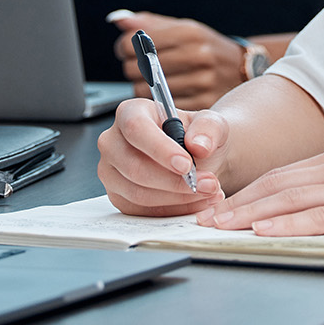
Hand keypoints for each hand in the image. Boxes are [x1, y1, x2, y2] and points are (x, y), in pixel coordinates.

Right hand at [95, 97, 229, 215]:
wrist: (198, 158)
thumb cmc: (197, 137)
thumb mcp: (211, 124)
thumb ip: (208, 129)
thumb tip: (199, 145)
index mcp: (130, 113)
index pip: (136, 129)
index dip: (160, 149)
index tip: (186, 165)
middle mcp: (113, 142)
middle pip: (134, 167)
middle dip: (175, 181)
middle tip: (208, 183)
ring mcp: (112, 172)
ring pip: (138, 193)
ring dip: (178, 198)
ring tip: (208, 192)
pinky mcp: (119, 197)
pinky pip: (142, 211)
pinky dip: (173, 210)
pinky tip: (196, 202)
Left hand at [110, 12, 244, 109]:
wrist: (241, 68)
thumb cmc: (205, 46)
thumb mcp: (183, 28)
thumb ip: (149, 24)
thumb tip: (118, 20)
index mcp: (189, 33)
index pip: (133, 44)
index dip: (125, 48)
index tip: (128, 50)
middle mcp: (198, 55)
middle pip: (136, 69)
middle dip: (134, 68)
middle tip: (142, 68)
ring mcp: (202, 81)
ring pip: (146, 92)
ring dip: (144, 88)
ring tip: (156, 82)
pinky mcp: (202, 104)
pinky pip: (162, 109)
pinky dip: (158, 105)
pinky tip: (166, 96)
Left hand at [199, 147, 323, 237]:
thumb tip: (310, 206)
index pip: (279, 175)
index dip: (245, 191)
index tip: (219, 205)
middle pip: (274, 185)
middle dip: (235, 202)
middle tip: (202, 217)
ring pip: (287, 200)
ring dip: (248, 214)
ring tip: (219, 227)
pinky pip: (317, 218)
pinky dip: (286, 224)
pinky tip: (264, 231)